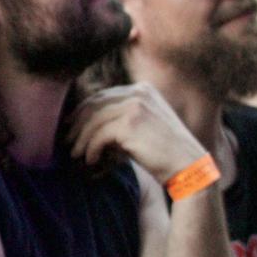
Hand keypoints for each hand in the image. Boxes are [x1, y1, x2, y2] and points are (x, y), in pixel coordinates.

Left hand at [67, 84, 207, 181]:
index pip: (103, 96)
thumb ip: (120, 117)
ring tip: (75, 154)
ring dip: (80, 139)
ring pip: (93, 121)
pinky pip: (99, 135)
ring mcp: (135, 106)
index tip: (70, 126)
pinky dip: (90, 149)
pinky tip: (91, 160)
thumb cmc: (164, 151)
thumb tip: (83, 122)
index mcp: (143, 89)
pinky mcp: (130, 124)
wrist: (189, 167)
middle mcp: (139, 92)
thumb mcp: (143, 126)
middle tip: (67, 141)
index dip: (82, 111)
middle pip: (94, 105)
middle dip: (77, 124)